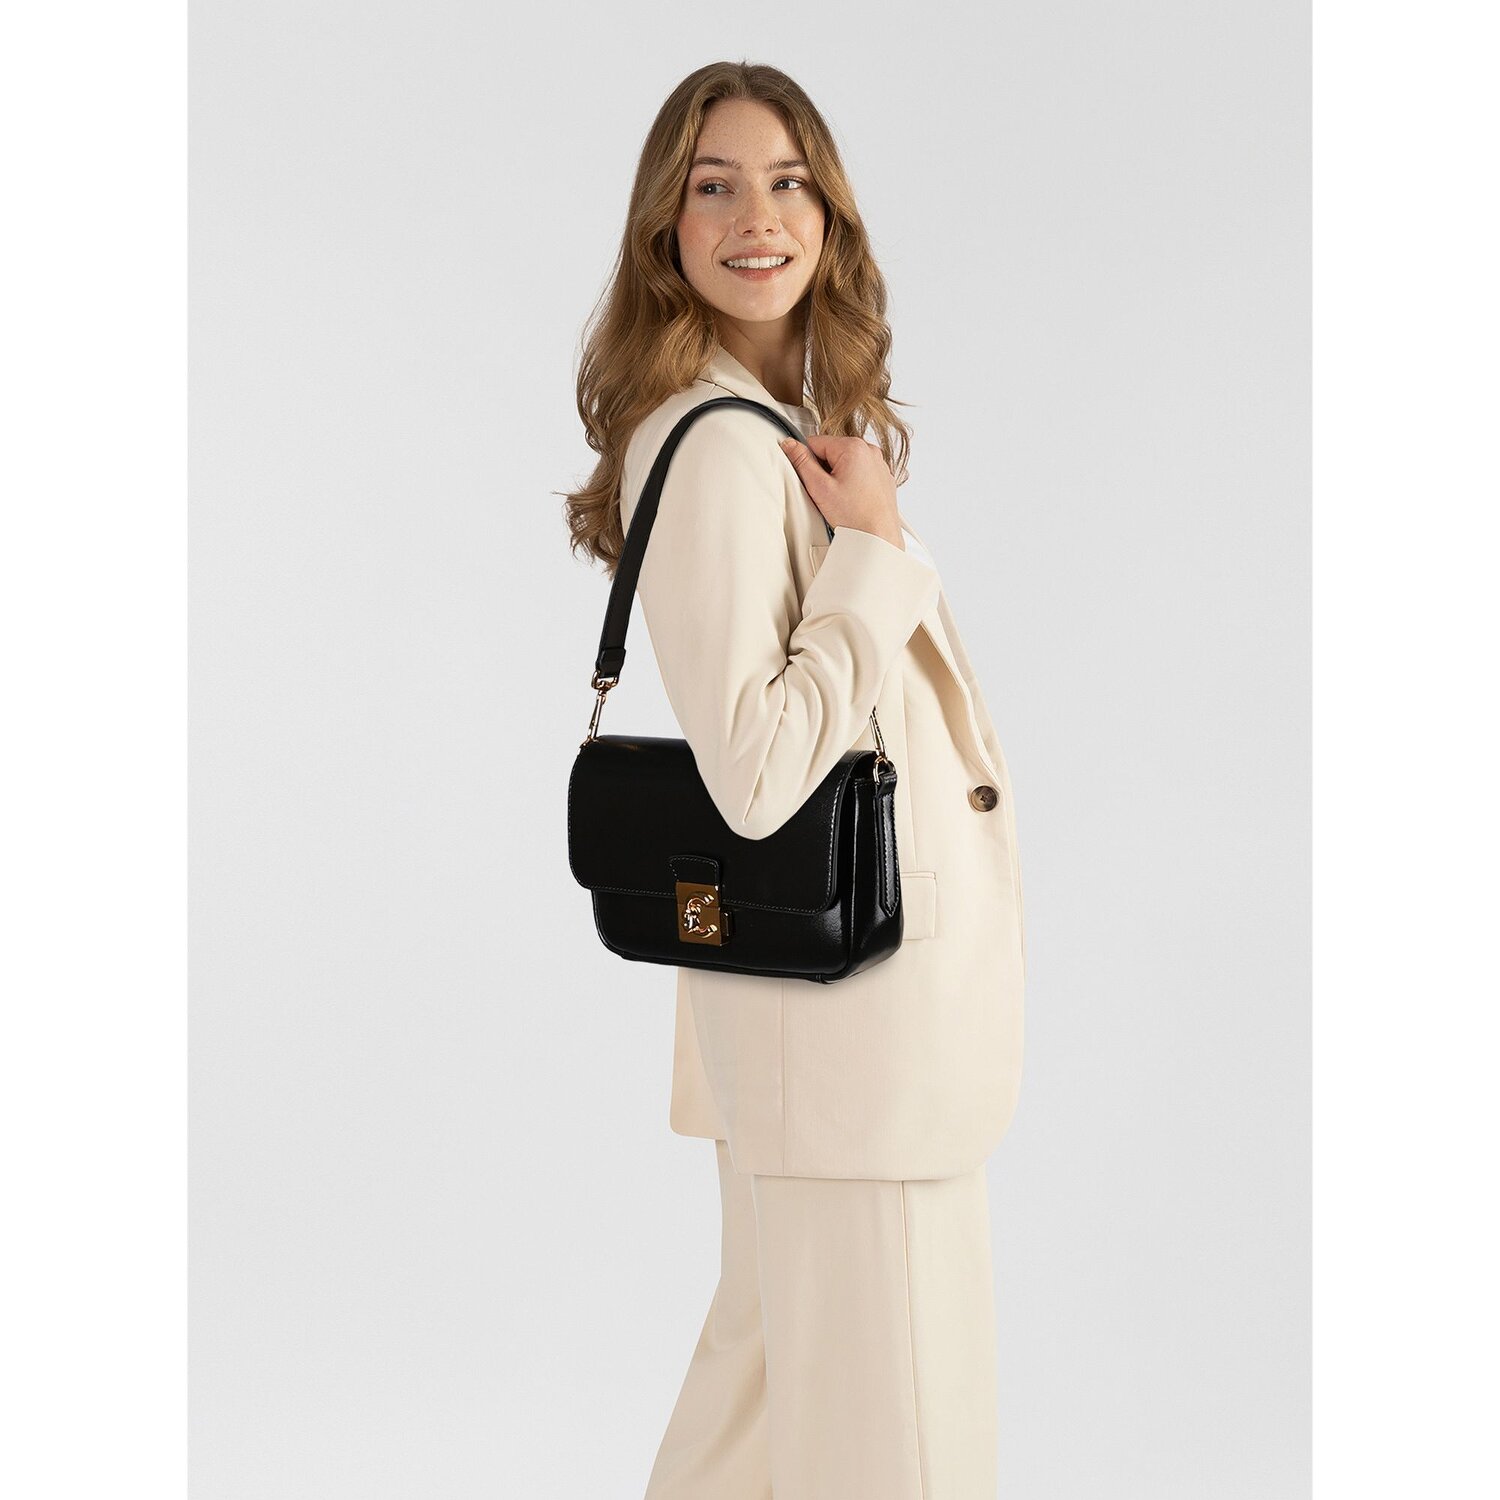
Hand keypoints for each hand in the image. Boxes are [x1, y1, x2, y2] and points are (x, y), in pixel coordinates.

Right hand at [777, 434, 903, 549]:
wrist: (879, 537)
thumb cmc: (855, 517)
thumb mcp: (819, 487)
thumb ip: (801, 462)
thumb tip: (790, 444)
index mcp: (853, 447)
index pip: (816, 442)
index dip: (806, 460)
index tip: (810, 478)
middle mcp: (869, 451)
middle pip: (832, 451)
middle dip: (824, 469)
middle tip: (826, 492)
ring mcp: (879, 464)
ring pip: (846, 462)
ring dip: (838, 476)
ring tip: (841, 498)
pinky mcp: (883, 477)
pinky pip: (860, 472)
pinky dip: (852, 483)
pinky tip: (852, 500)